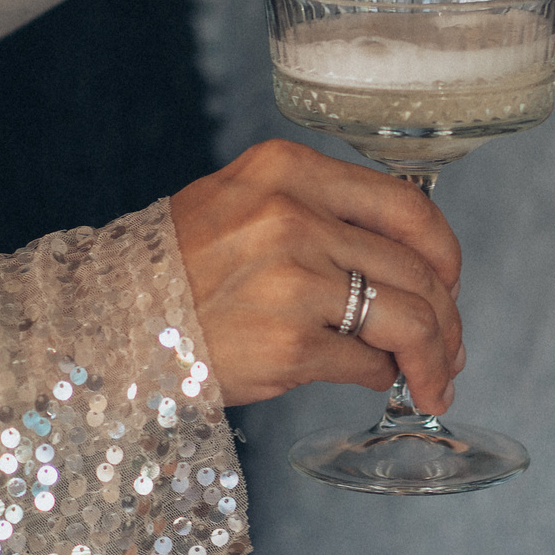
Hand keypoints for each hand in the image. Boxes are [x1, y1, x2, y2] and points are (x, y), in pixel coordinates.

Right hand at [171, 141, 465, 411]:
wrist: (105, 323)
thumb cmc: (178, 269)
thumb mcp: (243, 203)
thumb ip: (321, 213)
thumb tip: (409, 264)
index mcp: (287, 170)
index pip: (405, 205)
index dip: (443, 251)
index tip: (449, 280)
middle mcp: (292, 217)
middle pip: (416, 269)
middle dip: (447, 317)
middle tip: (449, 348)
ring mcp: (292, 282)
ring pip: (408, 319)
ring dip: (432, 356)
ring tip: (432, 379)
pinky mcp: (288, 346)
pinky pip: (368, 364)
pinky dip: (383, 378)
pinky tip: (379, 383)